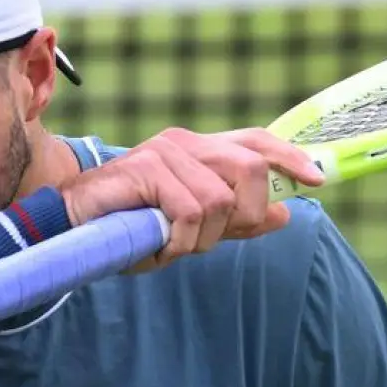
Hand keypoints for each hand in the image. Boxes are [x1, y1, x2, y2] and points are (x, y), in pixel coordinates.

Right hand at [58, 128, 324, 272]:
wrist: (70, 228)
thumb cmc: (126, 228)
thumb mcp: (190, 229)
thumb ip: (235, 220)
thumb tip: (282, 214)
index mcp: (197, 150)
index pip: (256, 142)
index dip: (289, 158)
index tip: (316, 180)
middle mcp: (184, 143)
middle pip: (249, 171)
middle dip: (242, 216)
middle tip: (208, 239)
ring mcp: (164, 153)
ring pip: (220, 201)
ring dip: (200, 238)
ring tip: (169, 243)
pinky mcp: (147, 169)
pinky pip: (190, 212)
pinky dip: (178, 241)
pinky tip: (156, 244)